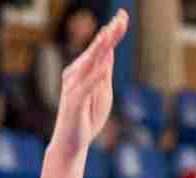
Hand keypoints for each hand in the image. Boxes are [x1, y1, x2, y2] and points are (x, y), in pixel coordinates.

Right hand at [51, 9, 126, 158]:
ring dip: (101, 47)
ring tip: (111, 32)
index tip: (123, 15)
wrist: (71, 144)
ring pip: (90, 63)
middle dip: (109, 33)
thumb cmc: (87, 118)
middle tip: (122, 16)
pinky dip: (95, 75)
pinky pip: (87, 85)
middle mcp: (76, 74)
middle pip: (97, 50)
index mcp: (84, 71)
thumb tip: (109, 50)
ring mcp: (74, 86)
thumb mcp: (102, 92)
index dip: (113, 32)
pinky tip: (105, 63)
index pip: (101, 48)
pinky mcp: (74, 101)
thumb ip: (104, 72)